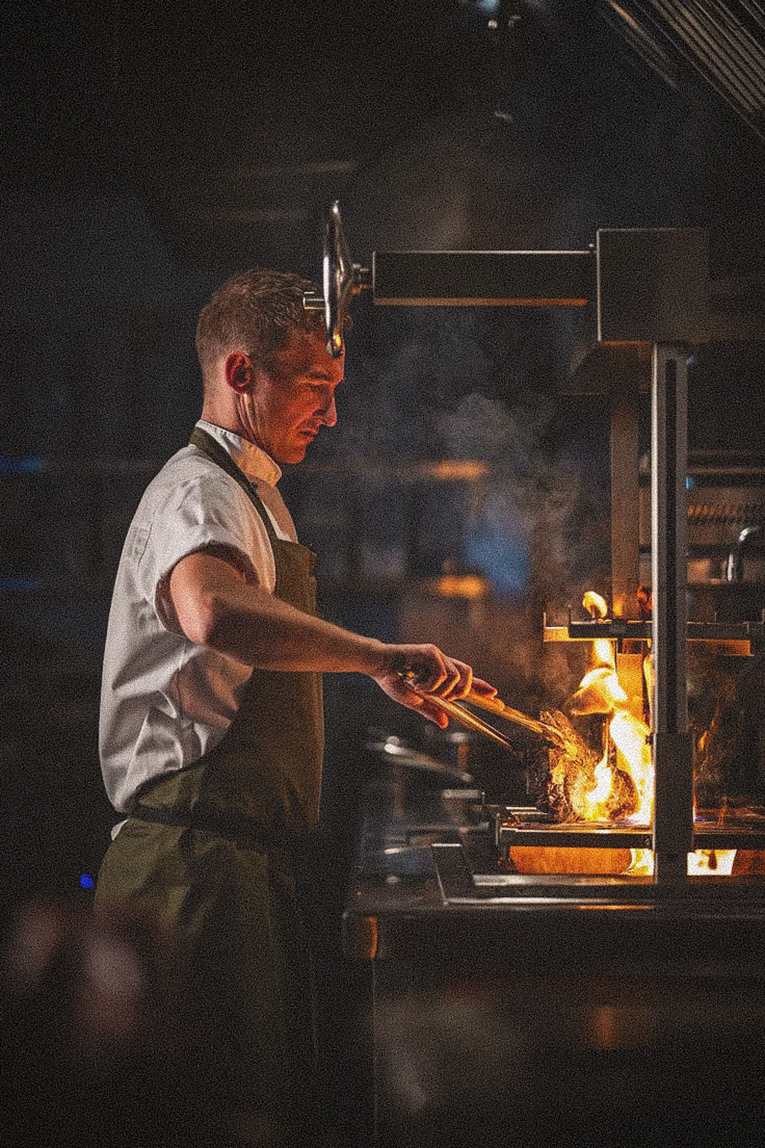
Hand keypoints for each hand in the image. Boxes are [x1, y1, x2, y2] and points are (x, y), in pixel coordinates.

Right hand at [371, 644, 496, 727]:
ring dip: (441, 690)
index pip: (465, 679)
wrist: (379, 667)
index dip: (480, 686)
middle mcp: (443, 662)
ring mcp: (438, 656)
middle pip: (467, 675)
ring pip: (456, 678)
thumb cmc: (393, 681)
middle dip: (460, 691)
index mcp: (440, 673)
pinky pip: (443, 673)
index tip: (494, 694)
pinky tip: (418, 684)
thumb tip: (445, 723)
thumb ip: (430, 710)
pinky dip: (432, 684)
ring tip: (422, 690)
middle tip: (441, 697)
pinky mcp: (431, 652)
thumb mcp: (414, 701)